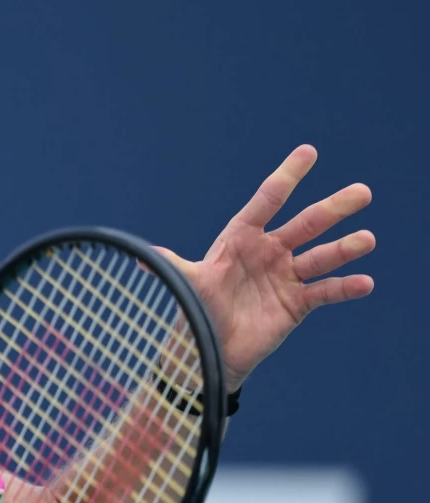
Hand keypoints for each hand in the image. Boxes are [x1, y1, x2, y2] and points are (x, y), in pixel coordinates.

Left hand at [155, 145, 374, 391]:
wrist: (207, 351)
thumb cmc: (196, 312)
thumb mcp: (185, 286)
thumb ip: (171, 266)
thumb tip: (136, 255)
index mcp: (241, 239)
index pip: (267, 202)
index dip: (286, 177)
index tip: (308, 152)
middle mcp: (268, 252)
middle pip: (305, 225)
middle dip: (333, 209)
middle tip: (362, 193)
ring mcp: (285, 277)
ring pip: (321, 257)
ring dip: (345, 248)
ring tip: (366, 240)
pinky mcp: (296, 304)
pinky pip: (326, 292)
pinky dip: (345, 288)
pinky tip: (365, 283)